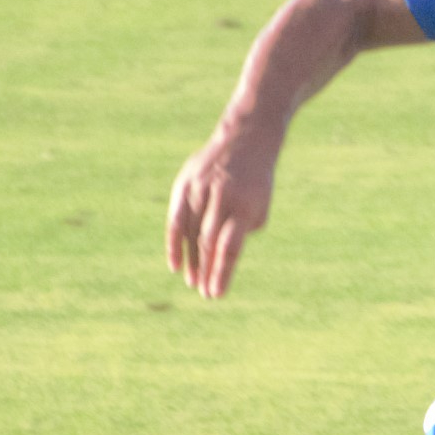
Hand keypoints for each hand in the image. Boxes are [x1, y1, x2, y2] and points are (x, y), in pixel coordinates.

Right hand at [167, 124, 277, 296]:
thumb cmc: (255, 181)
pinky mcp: (185, 184)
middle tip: (204, 293)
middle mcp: (221, 197)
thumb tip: (223, 260)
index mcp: (245, 205)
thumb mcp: (260, 204)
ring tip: (193, 281)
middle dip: (206, 271)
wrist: (245, 140)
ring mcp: (201, 190)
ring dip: (191, 261)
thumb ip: (243, 231)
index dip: (221, 272)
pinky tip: (175, 265)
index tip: (216, 293)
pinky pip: (176, 219)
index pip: (230, 247)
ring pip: (191, 233)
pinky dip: (174, 243)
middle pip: (209, 243)